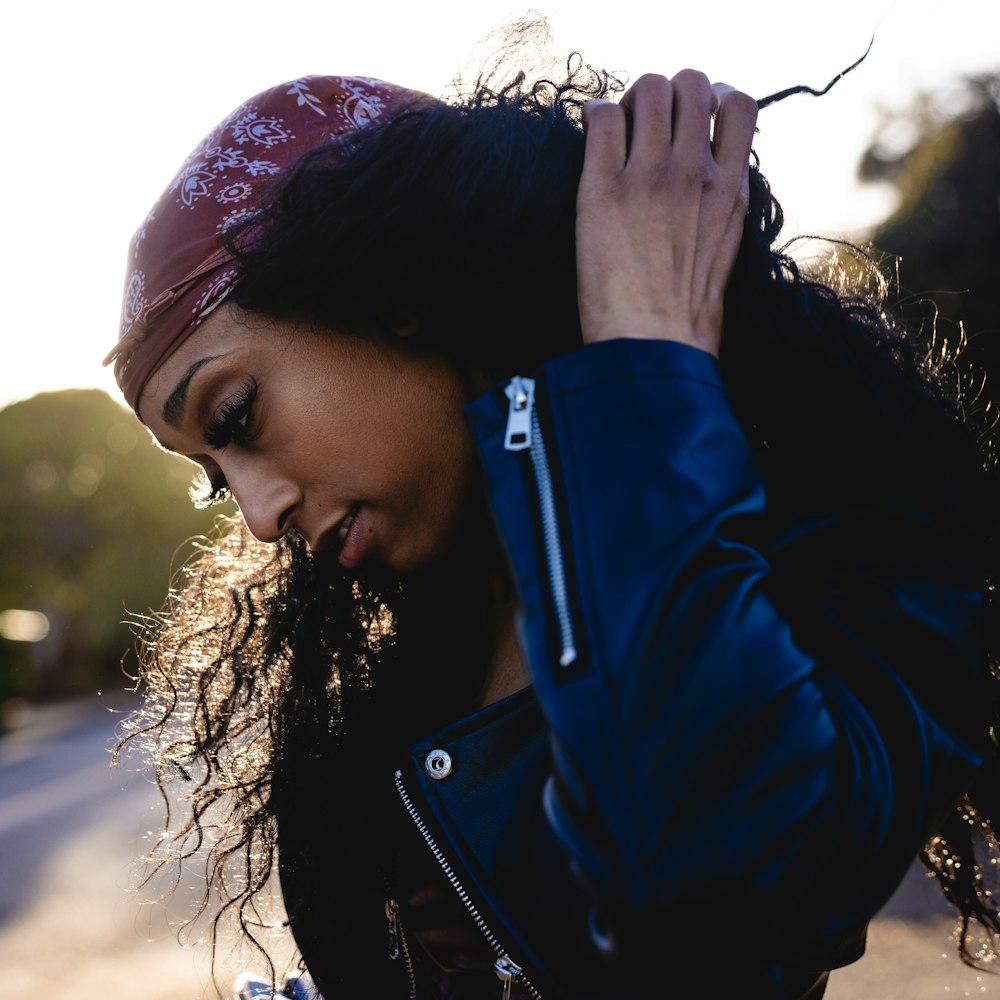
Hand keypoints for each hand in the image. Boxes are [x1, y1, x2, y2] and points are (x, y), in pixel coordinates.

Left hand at [576, 71, 757, 355]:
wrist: (655, 344)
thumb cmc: (687, 313)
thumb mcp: (726, 247)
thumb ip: (721, 201)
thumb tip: (710, 174)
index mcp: (731, 188)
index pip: (740, 104)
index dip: (714, 99)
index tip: (693, 122)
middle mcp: (695, 172)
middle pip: (692, 83)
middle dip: (670, 94)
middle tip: (649, 124)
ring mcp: (650, 177)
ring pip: (649, 89)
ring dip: (632, 101)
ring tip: (619, 130)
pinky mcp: (604, 189)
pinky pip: (602, 116)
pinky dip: (596, 114)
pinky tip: (591, 135)